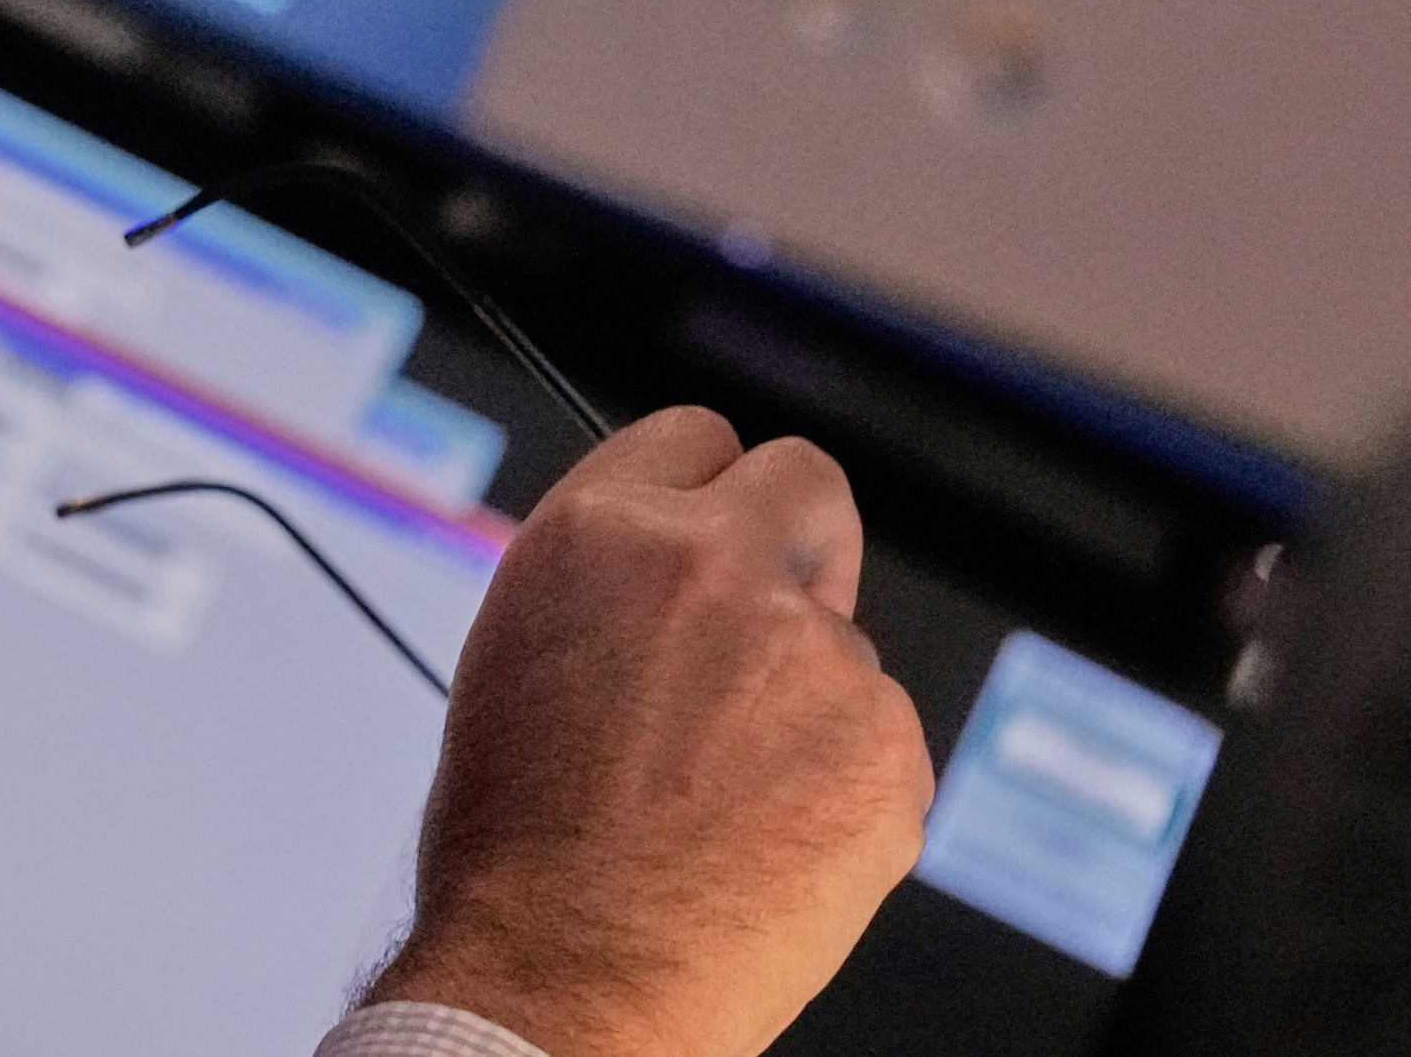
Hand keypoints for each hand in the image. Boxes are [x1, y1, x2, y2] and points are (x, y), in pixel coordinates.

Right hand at [374, 407, 935, 1056]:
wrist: (569, 973)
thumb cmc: (521, 838)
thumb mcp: (521, 649)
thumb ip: (613, 580)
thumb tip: (678, 563)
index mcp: (602, 532)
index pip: (697, 438)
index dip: (702, 496)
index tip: (711, 537)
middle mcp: (715, 568)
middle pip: (807, 482)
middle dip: (795, 539)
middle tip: (768, 620)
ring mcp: (814, 655)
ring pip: (843, 640)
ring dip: (805, 694)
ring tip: (723, 793)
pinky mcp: (888, 747)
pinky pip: (880, 738)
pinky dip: (841, 782)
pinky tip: (769, 835)